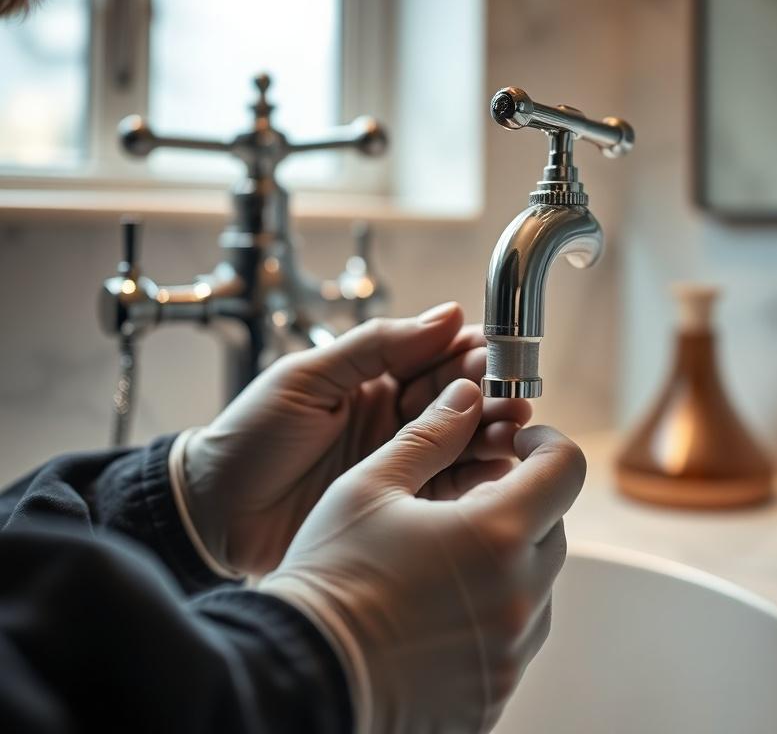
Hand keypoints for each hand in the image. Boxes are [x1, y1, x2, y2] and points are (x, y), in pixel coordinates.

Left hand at [180, 303, 531, 574]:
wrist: (213, 513)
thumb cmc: (251, 437)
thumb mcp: (309, 377)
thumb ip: (377, 345)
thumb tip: (447, 315)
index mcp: (375, 381)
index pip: (436, 359)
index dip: (469, 355)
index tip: (496, 354)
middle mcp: (396, 421)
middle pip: (459, 401)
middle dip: (490, 394)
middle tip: (513, 394)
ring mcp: (401, 464)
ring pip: (463, 443)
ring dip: (492, 433)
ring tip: (513, 428)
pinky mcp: (402, 507)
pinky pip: (451, 489)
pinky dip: (479, 478)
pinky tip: (501, 470)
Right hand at [259, 379, 586, 733]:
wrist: (298, 677)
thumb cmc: (328, 579)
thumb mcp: (369, 488)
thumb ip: (429, 437)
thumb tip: (464, 398)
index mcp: (496, 536)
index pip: (564, 470)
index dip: (545, 445)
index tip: (519, 443)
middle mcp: (518, 598)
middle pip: (553, 529)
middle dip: (520, 506)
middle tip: (464, 506)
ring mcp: (510, 653)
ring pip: (536, 586)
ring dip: (508, 564)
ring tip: (443, 564)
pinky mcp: (495, 693)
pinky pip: (515, 639)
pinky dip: (493, 616)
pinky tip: (440, 610)